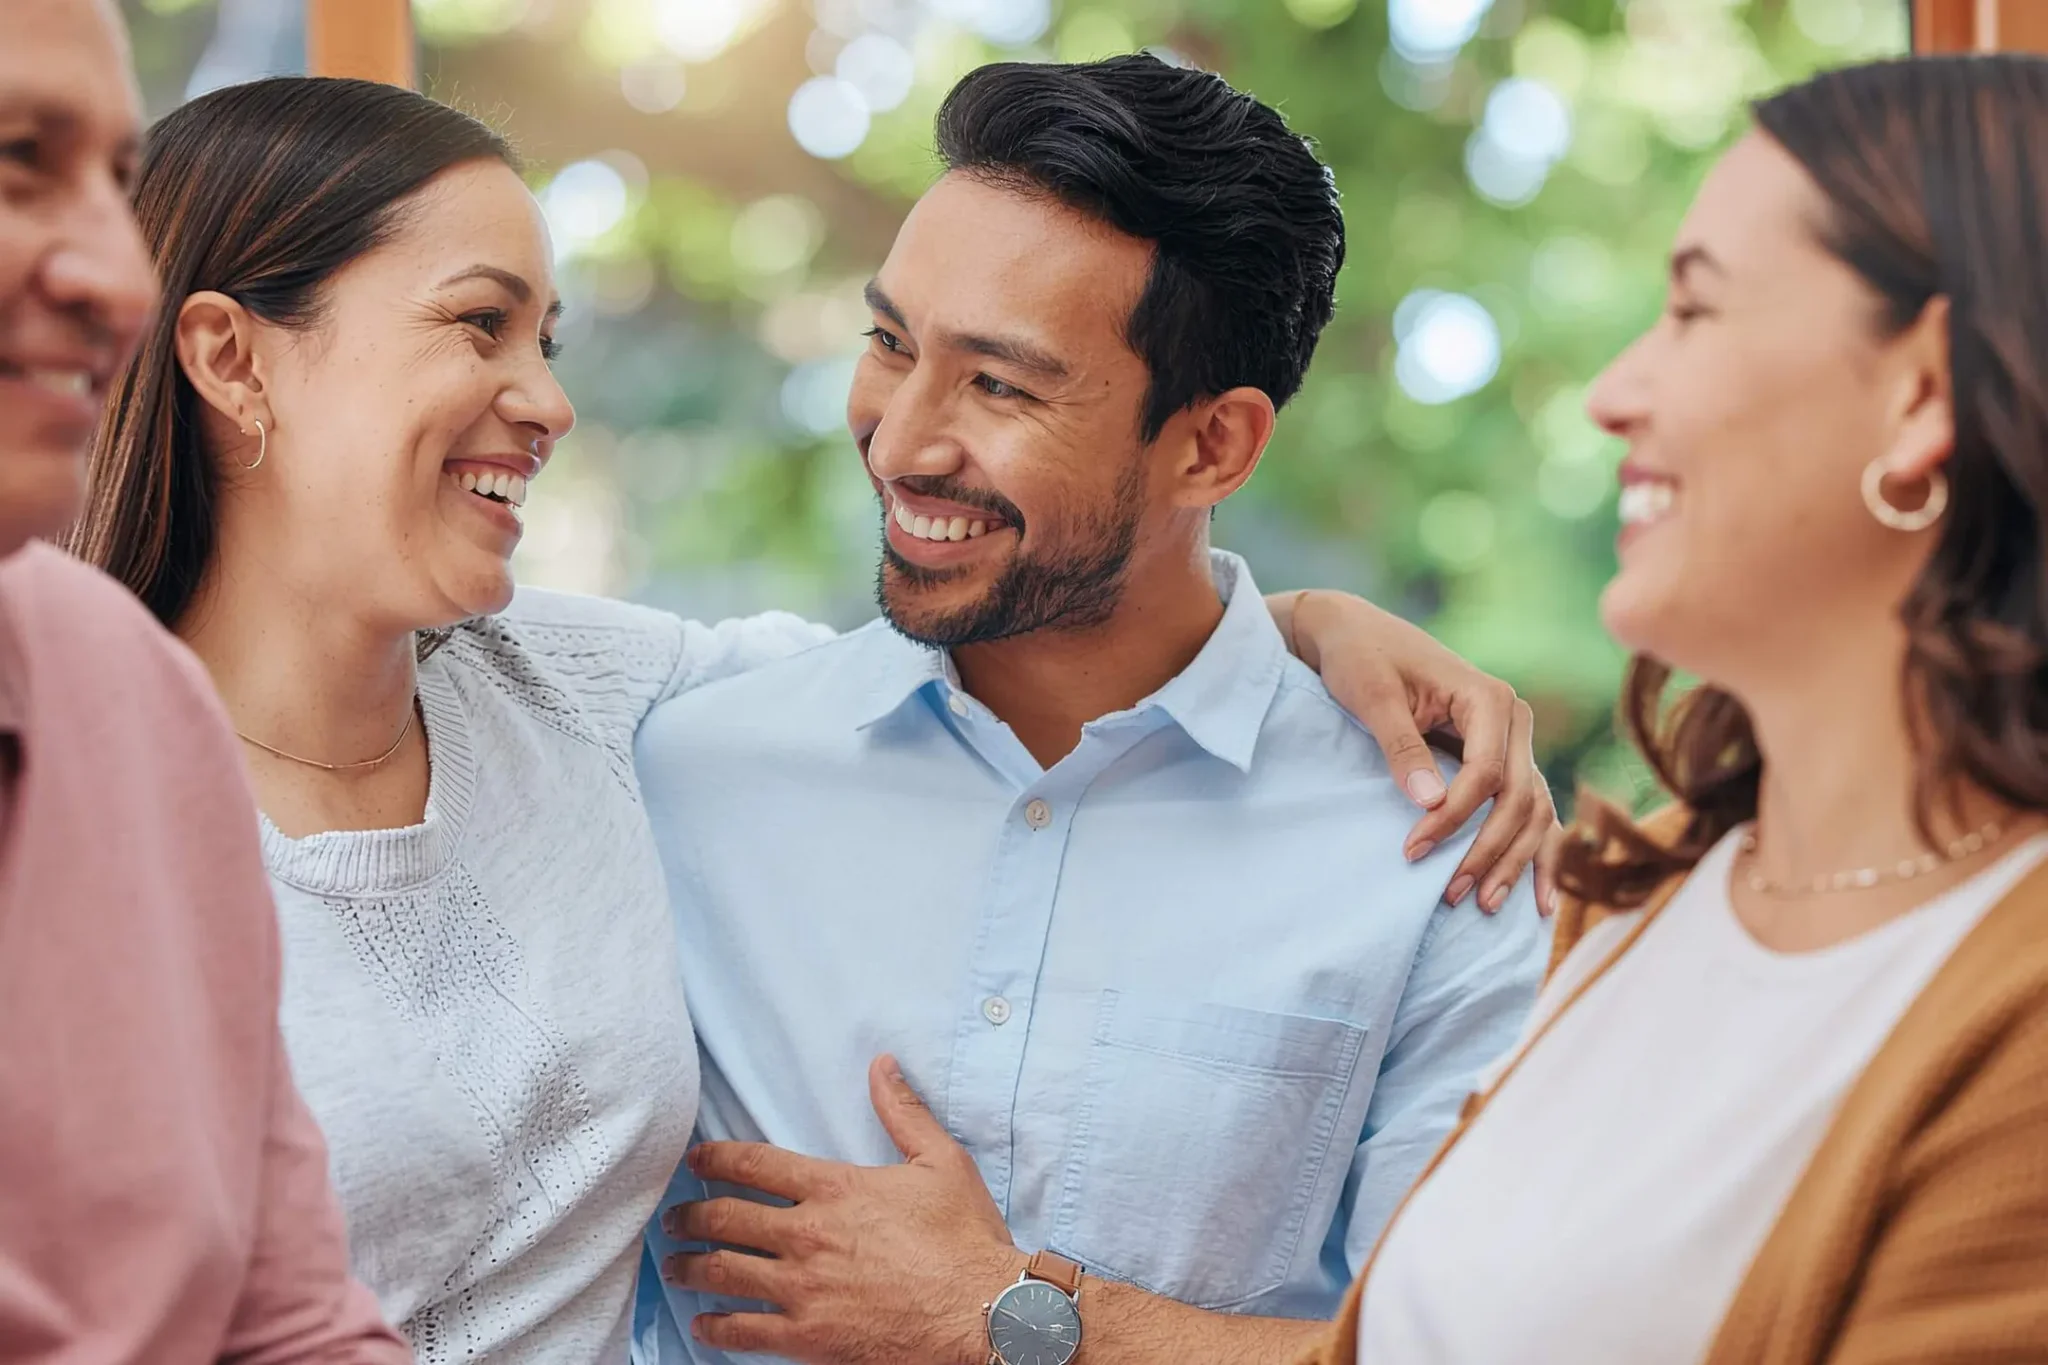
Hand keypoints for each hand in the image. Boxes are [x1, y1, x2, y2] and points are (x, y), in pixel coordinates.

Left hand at [660, 1056, 1024, 1363]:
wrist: (981, 1312)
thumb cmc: (965, 1238)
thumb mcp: (941, 1161)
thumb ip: (903, 1112)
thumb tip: (882, 1065)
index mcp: (835, 1188)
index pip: (756, 1164)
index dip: (715, 1158)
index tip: (694, 1160)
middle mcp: (808, 1235)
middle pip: (726, 1217)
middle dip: (690, 1215)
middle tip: (673, 1218)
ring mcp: (802, 1288)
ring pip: (724, 1272)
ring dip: (690, 1267)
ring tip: (674, 1266)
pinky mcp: (808, 1337)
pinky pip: (745, 1332)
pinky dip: (716, 1327)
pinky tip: (702, 1324)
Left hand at [1280, 589, 1560, 915]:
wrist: (1355, 634)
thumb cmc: (1360, 657)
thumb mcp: (1372, 696)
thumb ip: (1401, 746)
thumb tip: (1429, 803)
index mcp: (1488, 697)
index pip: (1486, 773)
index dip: (1454, 818)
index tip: (1412, 851)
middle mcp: (1512, 719)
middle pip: (1519, 797)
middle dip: (1489, 851)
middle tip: (1453, 896)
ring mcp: (1512, 740)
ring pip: (1531, 809)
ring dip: (1514, 860)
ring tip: (1484, 905)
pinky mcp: (1500, 758)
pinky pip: (1526, 808)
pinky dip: (1530, 849)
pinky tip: (1533, 895)